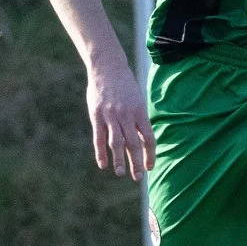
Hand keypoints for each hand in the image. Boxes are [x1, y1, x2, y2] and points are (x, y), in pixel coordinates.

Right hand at [87, 60, 152, 180]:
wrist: (108, 67)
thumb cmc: (125, 85)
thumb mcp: (137, 100)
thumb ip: (139, 120)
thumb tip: (142, 142)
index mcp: (140, 112)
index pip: (148, 138)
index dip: (150, 155)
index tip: (150, 167)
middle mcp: (127, 115)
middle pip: (133, 144)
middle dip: (136, 163)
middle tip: (138, 178)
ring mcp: (111, 116)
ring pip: (116, 143)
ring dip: (119, 160)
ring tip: (120, 173)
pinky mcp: (96, 115)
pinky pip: (99, 137)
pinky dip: (101, 152)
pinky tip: (103, 164)